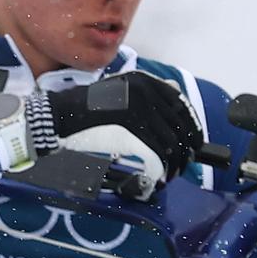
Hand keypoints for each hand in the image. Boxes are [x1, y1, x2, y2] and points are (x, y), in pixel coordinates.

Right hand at [41, 72, 203, 183]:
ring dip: (175, 164)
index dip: (192, 127)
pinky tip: (159, 177)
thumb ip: (145, 97)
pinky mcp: (132, 128)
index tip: (194, 144)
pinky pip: (157, 154)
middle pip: (180, 125)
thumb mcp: (118, 92)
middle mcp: (146, 90)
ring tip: (169, 175)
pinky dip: (162, 170)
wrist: (62, 115)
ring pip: (171, 143)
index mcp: (144, 80)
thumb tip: (178, 111)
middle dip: (186, 150)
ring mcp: (139, 109)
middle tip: (183, 166)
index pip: (181, 104)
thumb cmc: (86, 108)